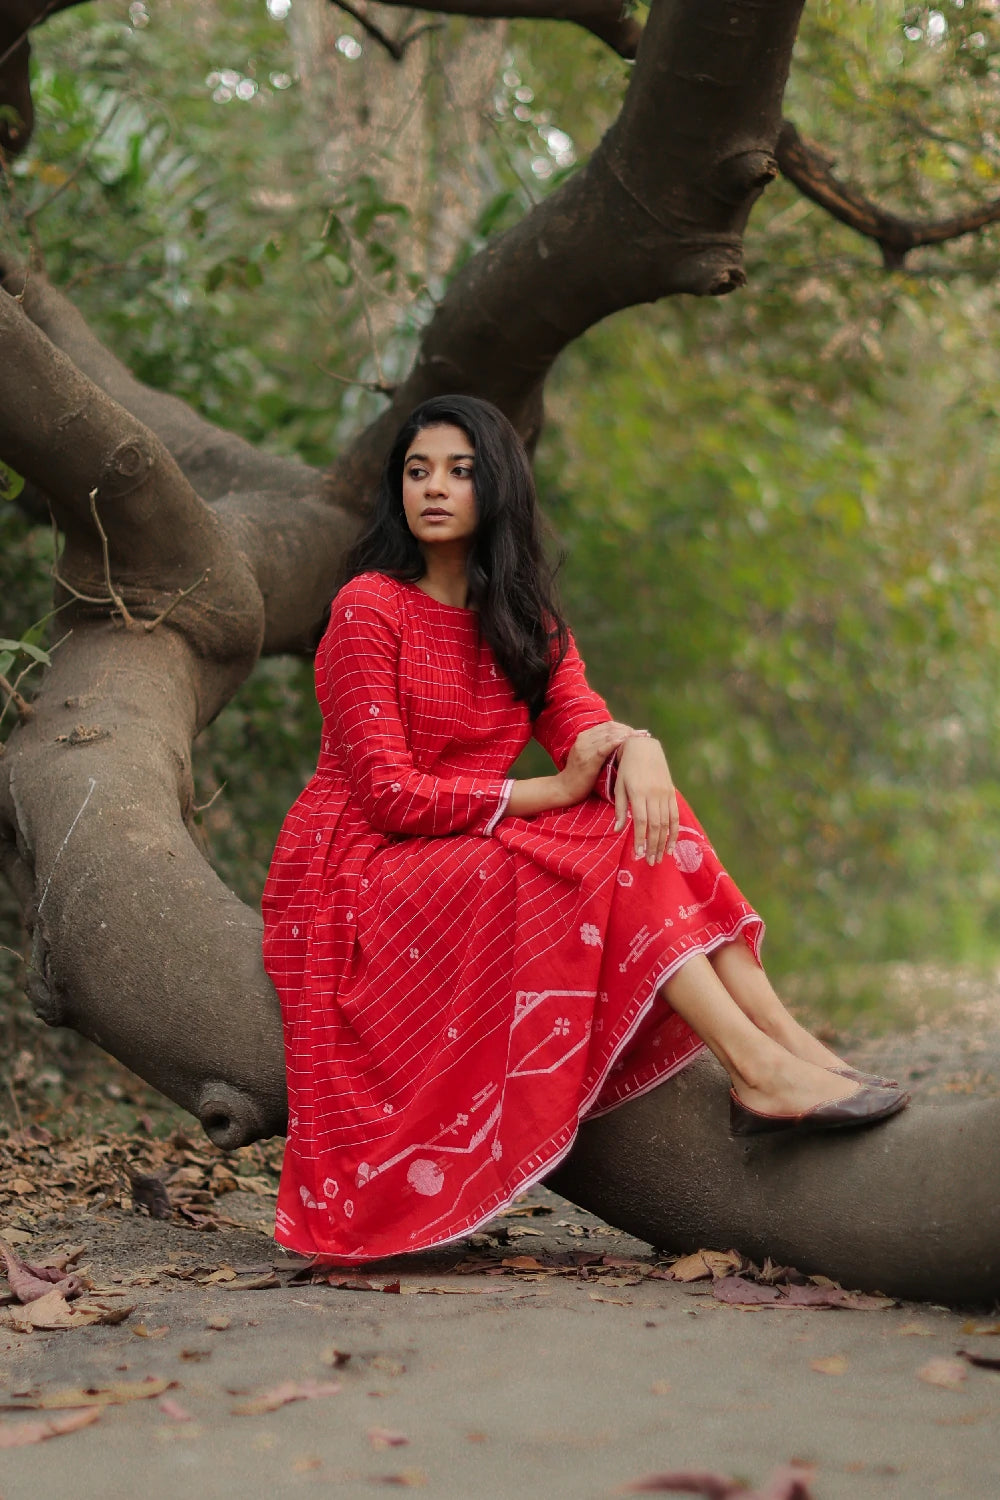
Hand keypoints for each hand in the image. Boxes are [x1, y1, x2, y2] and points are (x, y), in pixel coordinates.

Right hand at [557, 722, 631, 805]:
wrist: (565, 789)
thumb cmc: (579, 775)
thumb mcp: (587, 756)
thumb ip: (599, 748)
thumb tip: (620, 744)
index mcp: (584, 736)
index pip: (608, 726)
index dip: (624, 727)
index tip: (637, 732)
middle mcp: (583, 739)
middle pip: (610, 728)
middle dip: (628, 730)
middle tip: (642, 734)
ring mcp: (585, 749)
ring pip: (608, 736)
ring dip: (626, 735)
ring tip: (639, 738)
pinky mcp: (588, 760)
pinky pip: (604, 748)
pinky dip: (616, 743)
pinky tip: (626, 742)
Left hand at [614, 735, 677, 864]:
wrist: (644, 748)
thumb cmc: (626, 769)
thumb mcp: (619, 787)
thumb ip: (620, 809)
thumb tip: (618, 830)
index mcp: (638, 793)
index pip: (641, 821)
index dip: (640, 839)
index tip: (638, 854)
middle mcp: (654, 794)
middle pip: (655, 826)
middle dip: (653, 846)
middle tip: (650, 862)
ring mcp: (665, 794)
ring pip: (666, 823)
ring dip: (664, 843)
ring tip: (660, 858)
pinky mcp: (671, 793)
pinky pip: (675, 816)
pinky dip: (674, 832)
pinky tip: (672, 845)